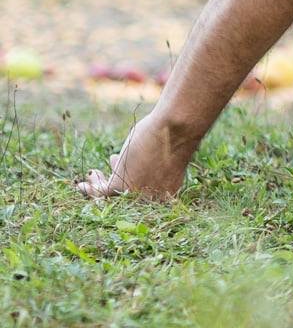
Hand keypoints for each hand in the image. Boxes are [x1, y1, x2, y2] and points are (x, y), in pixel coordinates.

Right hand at [76, 114, 196, 200]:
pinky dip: (89, 189)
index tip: (121, 167)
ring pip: (111, 196)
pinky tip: (81, 184)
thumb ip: (151, 162)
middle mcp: (152, 198)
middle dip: (114, 185)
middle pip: (126, 198)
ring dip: (99, 186)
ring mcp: (137, 194)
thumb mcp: (163, 152)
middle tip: (105, 171)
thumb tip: (134, 160)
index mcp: (167, 191)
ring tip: (93, 174)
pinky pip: (100, 192)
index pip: (142, 195)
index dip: (131, 181)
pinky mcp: (121, 186)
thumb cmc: (177, 133)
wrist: (176, 128)